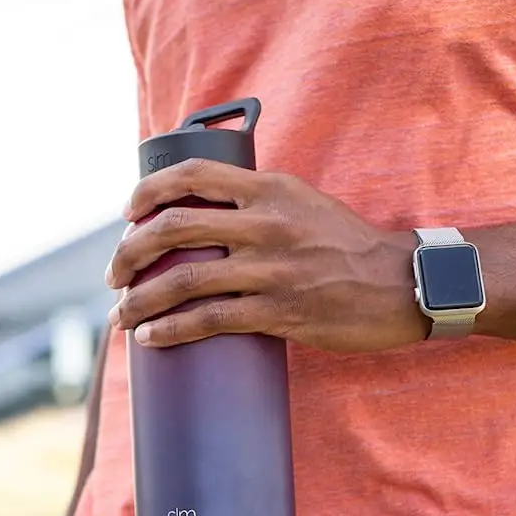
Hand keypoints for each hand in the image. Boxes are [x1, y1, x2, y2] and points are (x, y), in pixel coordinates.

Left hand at [105, 158, 428, 351]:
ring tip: (121, 316)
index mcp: (268, 187)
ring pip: (183, 279)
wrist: (401, 283)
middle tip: (114, 274)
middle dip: (129, 253)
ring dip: (140, 300)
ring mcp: (272, 268)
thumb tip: (201, 215)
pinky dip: (171, 330)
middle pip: (173, 228)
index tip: (127, 214)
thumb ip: (257, 201)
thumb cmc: (346, 245)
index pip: (190, 177)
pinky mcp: (280, 311)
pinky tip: (151, 338)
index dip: (147, 193)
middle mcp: (265, 222)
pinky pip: (210, 319)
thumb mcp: (302, 201)